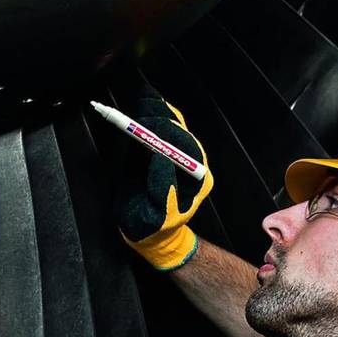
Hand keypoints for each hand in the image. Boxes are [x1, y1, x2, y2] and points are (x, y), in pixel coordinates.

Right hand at [114, 83, 213, 269]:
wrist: (150, 236)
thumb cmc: (153, 230)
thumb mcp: (156, 217)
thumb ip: (160, 189)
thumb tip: (160, 156)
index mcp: (197, 178)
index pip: (185, 147)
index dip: (167, 134)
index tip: (149, 127)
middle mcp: (191, 163)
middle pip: (179, 132)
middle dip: (159, 120)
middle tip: (141, 111)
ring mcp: (177, 156)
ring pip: (172, 126)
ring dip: (157, 112)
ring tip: (142, 101)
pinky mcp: (162, 153)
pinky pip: (160, 130)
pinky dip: (152, 115)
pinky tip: (143, 103)